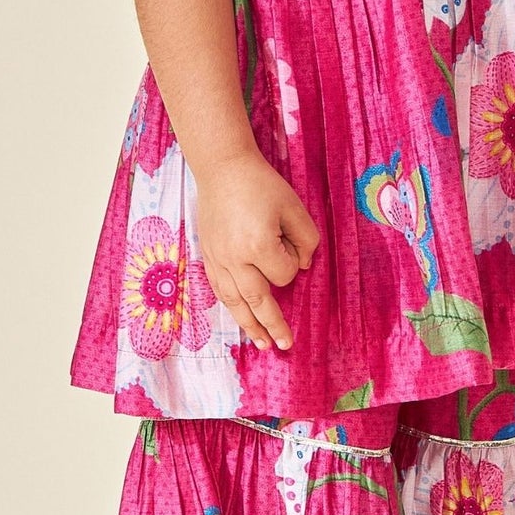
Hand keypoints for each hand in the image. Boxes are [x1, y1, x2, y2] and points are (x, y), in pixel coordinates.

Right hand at [194, 148, 320, 352]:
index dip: (291, 261)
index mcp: (257, 245)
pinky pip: (219, 289)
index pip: (283, 273)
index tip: (288, 241)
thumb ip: (306, 240)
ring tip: (262, 344)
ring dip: (249, 325)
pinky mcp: (208, 256)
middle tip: (285, 345)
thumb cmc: (262, 185)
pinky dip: (231, 306)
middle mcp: (235, 258)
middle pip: (257, 300)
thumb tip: (301, 268)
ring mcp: (218, 259)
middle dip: (273, 324)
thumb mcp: (294, 207)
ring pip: (234, 301)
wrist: (223, 169)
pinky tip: (240, 316)